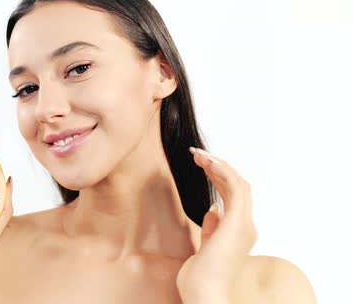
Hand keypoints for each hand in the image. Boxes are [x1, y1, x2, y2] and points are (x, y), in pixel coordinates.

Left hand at [176, 147, 257, 302]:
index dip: (219, 177)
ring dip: (219, 166)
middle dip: (218, 167)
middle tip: (198, 155)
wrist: (205, 295)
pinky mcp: (237, 224)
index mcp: (238, 233)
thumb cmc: (200, 279)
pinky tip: (209, 163)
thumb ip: (210, 230)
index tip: (202, 165)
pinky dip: (223, 172)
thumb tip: (212, 210)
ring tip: (200, 155)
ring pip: (238, 184)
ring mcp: (244, 225)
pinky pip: (235, 189)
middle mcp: (246, 227)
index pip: (233, 197)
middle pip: (237, 187)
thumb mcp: (203, 249)